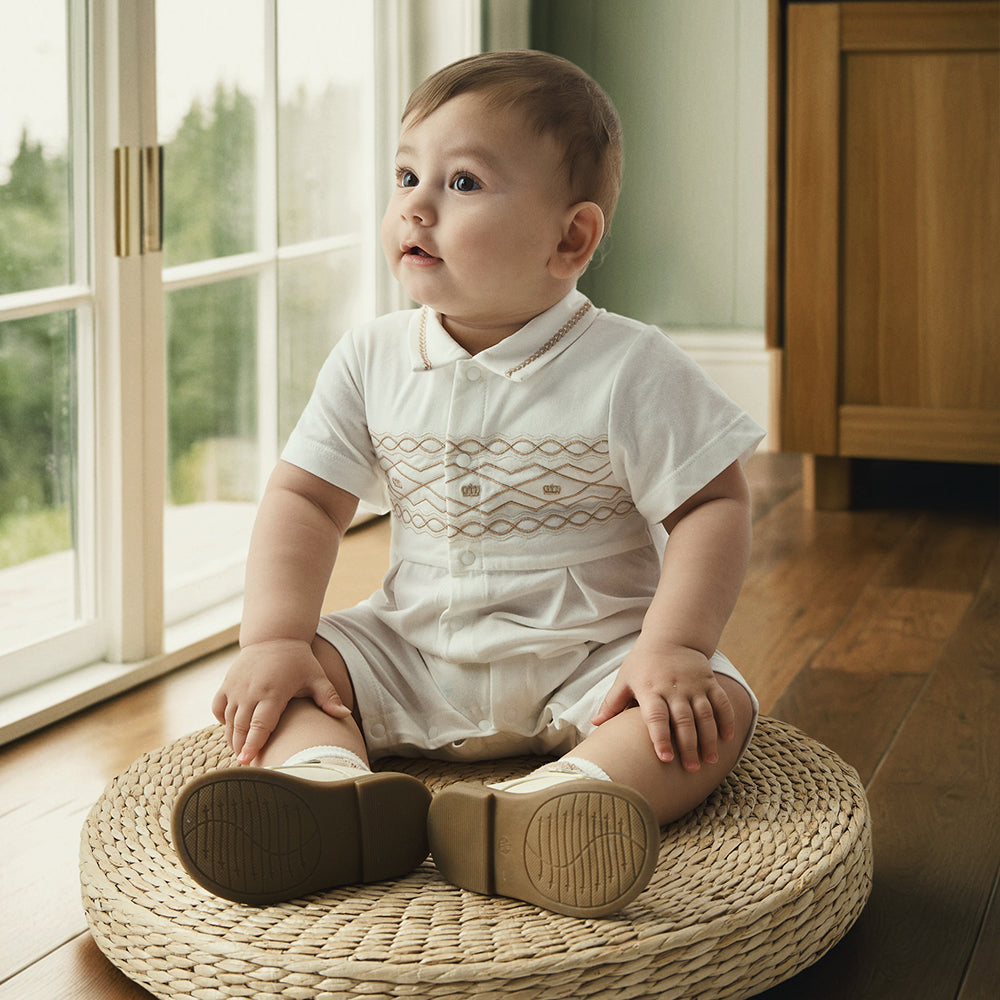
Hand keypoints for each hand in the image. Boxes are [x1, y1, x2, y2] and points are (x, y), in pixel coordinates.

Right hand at [211, 639, 351, 763]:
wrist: (275, 637)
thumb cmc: (299, 661)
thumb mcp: (317, 677)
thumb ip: (329, 697)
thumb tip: (345, 715)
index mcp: (273, 691)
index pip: (260, 724)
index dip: (253, 744)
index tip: (247, 761)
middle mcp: (251, 690)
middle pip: (241, 727)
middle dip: (241, 748)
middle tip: (246, 764)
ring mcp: (236, 686)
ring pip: (228, 720)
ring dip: (232, 738)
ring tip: (241, 753)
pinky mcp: (227, 683)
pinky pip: (218, 707)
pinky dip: (222, 721)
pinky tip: (232, 730)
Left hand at [591, 641, 734, 770]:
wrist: (671, 636)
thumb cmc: (643, 662)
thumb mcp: (624, 678)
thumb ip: (612, 702)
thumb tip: (595, 724)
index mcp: (651, 690)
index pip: (656, 717)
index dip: (660, 738)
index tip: (665, 759)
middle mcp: (674, 688)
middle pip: (683, 720)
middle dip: (689, 746)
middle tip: (691, 769)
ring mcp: (695, 685)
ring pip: (705, 715)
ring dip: (709, 739)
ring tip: (710, 760)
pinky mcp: (710, 681)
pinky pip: (721, 702)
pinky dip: (726, 720)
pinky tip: (727, 739)